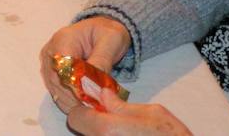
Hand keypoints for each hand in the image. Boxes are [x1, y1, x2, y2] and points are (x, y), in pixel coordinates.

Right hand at [40, 17, 132, 117]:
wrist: (102, 30)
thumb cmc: (107, 33)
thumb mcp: (111, 41)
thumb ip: (101, 60)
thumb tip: (93, 83)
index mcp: (63, 40)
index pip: (63, 69)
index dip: (75, 86)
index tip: (91, 99)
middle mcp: (51, 51)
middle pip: (56, 81)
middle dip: (74, 97)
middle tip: (93, 108)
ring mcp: (49, 61)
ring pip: (55, 88)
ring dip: (71, 101)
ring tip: (89, 109)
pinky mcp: (52, 70)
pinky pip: (56, 89)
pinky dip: (68, 100)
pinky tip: (81, 107)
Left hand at [67, 91, 191, 134]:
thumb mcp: (152, 113)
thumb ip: (122, 105)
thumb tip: (103, 95)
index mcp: (108, 130)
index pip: (76, 117)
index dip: (84, 110)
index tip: (96, 108)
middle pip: (83, 130)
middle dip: (94, 123)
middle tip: (113, 119)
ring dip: (104, 134)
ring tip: (125, 131)